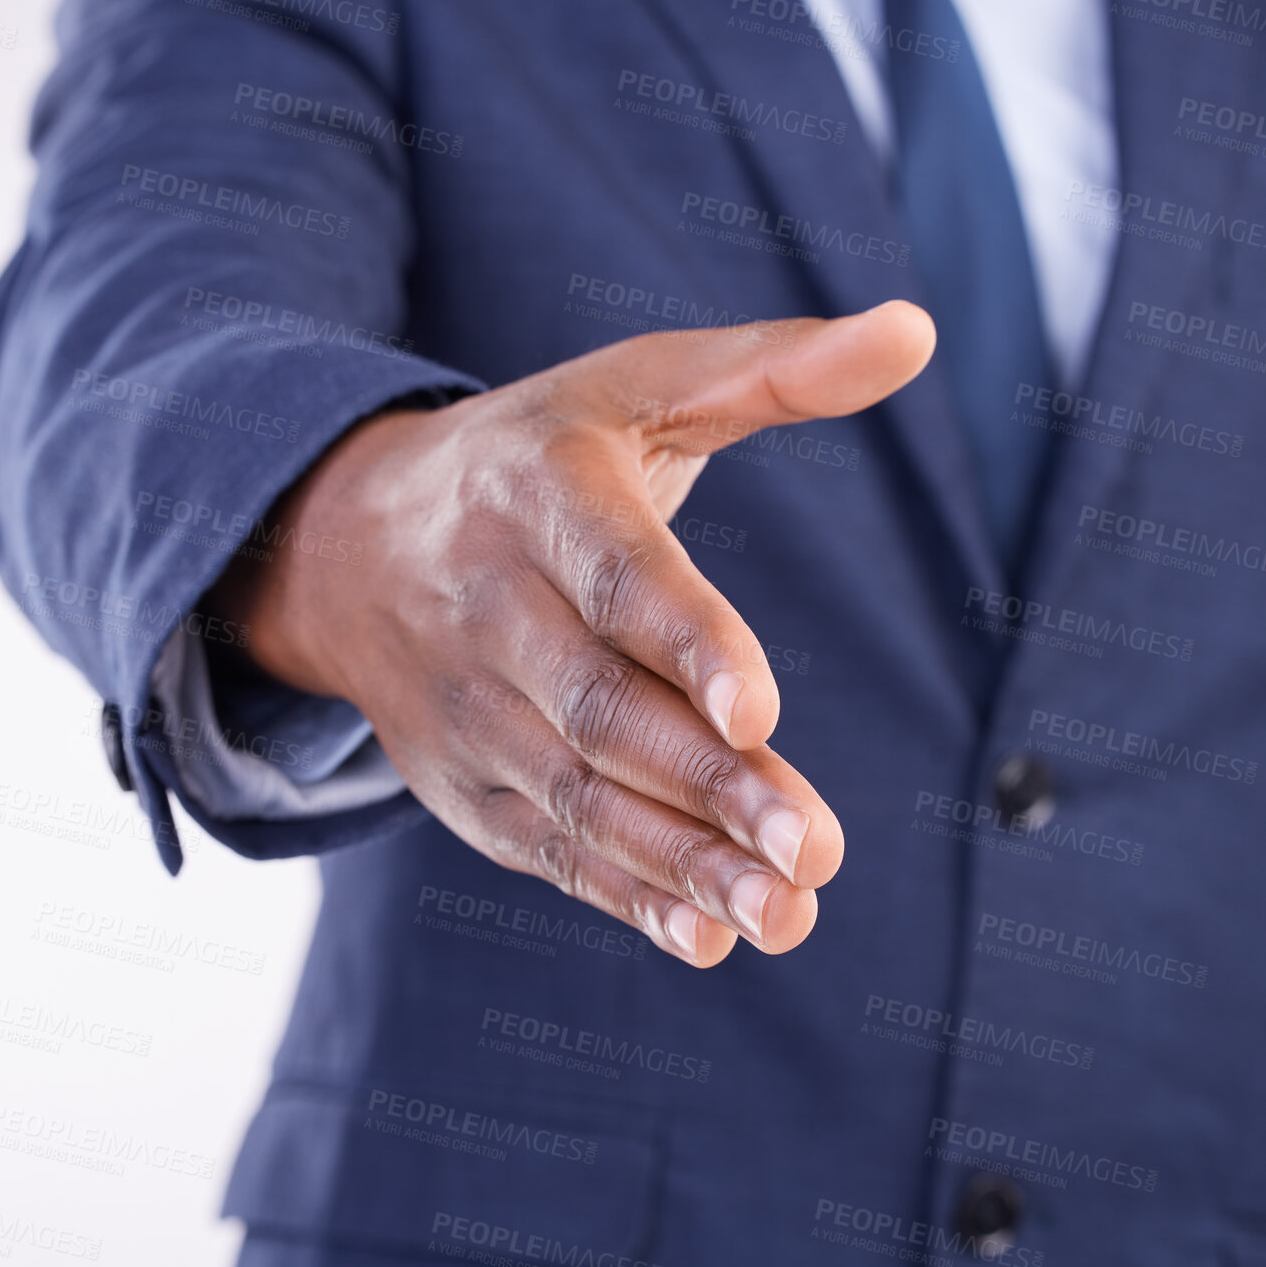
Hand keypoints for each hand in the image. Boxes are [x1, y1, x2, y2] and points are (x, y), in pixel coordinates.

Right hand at [211, 303, 934, 964]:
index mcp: (538, 494)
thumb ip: (772, 368)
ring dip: (678, 862)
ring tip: (784, 912)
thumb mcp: (631, 387)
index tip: (759, 715)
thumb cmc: (532, 460)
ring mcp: (465, 705)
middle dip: (706, 785)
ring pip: (574, 794)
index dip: (686, 643)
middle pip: (598, 708)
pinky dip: (622, 894)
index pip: (614, 576)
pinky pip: (541, 845)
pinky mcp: (460, 779)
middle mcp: (488, 605)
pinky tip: (706, 935)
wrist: (350, 543)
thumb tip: (917, 330)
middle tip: (816, 850)